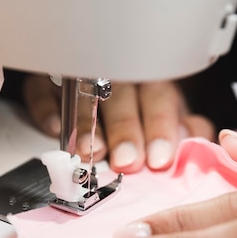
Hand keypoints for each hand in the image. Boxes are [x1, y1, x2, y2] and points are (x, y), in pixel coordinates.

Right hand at [23, 75, 213, 172]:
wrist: (95, 91)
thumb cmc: (137, 111)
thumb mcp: (166, 118)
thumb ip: (182, 128)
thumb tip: (194, 141)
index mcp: (149, 81)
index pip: (158, 97)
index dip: (159, 127)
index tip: (159, 158)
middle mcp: (115, 76)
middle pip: (121, 95)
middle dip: (125, 130)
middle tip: (126, 161)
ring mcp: (78, 77)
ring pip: (83, 93)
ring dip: (89, 124)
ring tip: (92, 151)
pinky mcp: (46, 83)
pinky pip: (43, 90)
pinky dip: (48, 109)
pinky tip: (56, 129)